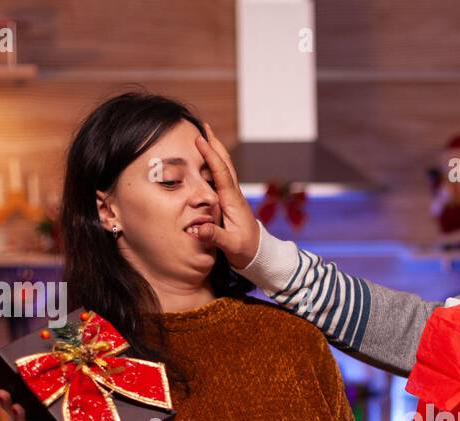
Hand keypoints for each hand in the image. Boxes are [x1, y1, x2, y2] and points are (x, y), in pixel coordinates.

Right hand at [192, 121, 261, 269]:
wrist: (260, 254)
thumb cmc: (245, 250)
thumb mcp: (230, 245)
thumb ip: (215, 236)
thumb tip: (199, 230)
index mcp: (232, 200)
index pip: (221, 172)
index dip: (210, 155)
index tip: (199, 139)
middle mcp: (233, 194)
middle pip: (225, 164)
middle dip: (215, 144)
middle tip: (204, 126)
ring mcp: (233, 197)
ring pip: (224, 169)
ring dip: (215, 151)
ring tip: (204, 137)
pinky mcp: (230, 201)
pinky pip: (221, 178)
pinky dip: (214, 165)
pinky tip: (206, 162)